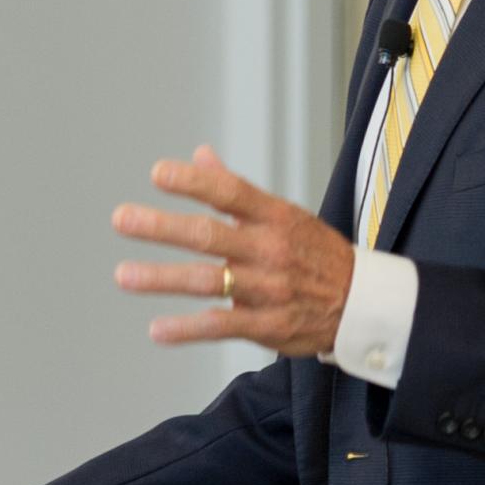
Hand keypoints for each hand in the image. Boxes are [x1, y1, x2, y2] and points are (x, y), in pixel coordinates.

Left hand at [113, 145, 356, 355]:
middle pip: (209, 235)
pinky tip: (157, 329)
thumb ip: (235, 189)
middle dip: (162, 227)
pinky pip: (223, 326)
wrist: (362, 304)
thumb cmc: (314, 253)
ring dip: (163, 279)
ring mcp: (268, 289)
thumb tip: (200, 154)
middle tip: (122, 219)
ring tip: (123, 275)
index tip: (158, 174)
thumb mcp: (283, 214)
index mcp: (273, 217)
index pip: (230, 193)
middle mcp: (269, 250)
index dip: (194, 182)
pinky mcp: (268, 325)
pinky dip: (189, 329)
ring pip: (209, 281)